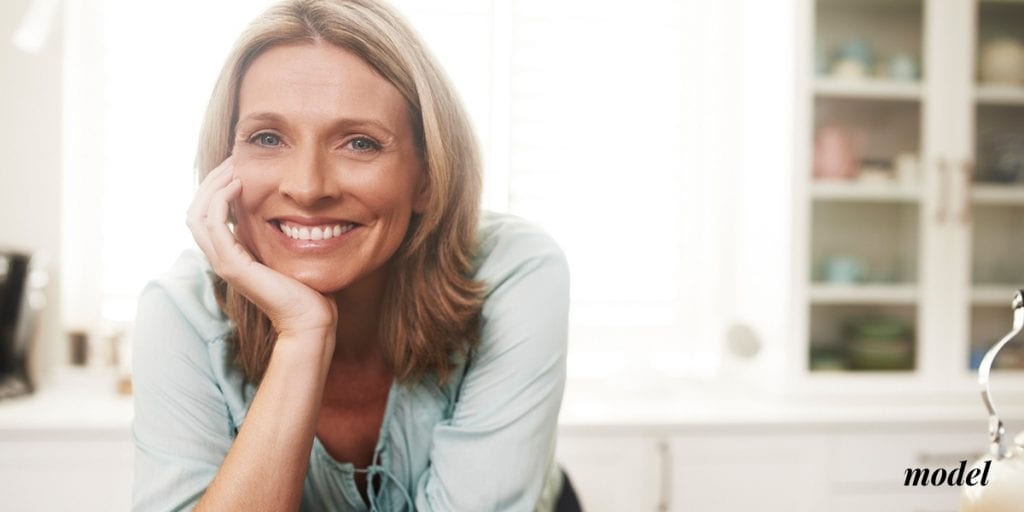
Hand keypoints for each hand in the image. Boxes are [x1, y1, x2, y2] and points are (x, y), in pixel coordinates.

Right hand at [186, 157, 337, 340]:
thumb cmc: (308, 288)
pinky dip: (220, 200)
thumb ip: (280, 233)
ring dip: (212, 185)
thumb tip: (290, 209)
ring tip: (233, 166)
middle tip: (233, 158)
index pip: (207, 213)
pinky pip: (213, 225)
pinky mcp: (233, 267)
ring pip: (197, 214)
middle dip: (211, 180)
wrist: (311, 319)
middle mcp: (222, 257)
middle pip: (196, 210)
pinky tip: (238, 184)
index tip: (238, 163)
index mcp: (232, 253)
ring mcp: (224, 263)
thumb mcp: (290, 250)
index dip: (217, 186)